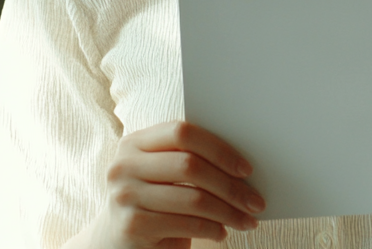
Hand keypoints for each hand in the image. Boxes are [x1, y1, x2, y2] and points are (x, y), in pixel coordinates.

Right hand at [76, 121, 264, 248]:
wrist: (115, 241)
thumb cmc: (153, 203)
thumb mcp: (163, 176)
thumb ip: (188, 160)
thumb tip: (242, 166)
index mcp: (134, 143)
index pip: (181, 132)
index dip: (218, 148)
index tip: (246, 168)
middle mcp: (124, 166)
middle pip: (190, 165)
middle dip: (230, 185)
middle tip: (256, 201)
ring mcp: (124, 196)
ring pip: (193, 198)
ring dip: (228, 212)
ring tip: (247, 220)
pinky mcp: (131, 226)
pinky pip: (186, 224)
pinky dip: (212, 229)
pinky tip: (222, 232)